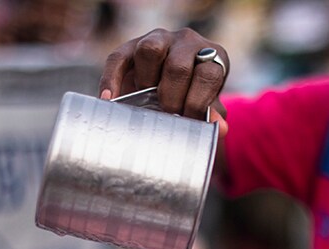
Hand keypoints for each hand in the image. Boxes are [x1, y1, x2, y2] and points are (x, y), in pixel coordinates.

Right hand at [99, 28, 229, 133]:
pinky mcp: (132, 45)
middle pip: (178, 66)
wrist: (174, 84)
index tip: (189, 121)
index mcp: (212, 56)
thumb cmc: (195, 95)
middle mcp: (187, 42)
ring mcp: (159, 39)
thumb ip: (212, 114)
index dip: (198, 102)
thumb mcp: (208, 104)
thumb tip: (219, 128)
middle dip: (172, 98)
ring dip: (147, 82)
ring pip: (150, 50)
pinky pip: (118, 58)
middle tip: (168, 114)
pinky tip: (109, 99)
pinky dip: (112, 79)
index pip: (208, 74)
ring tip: (145, 103)